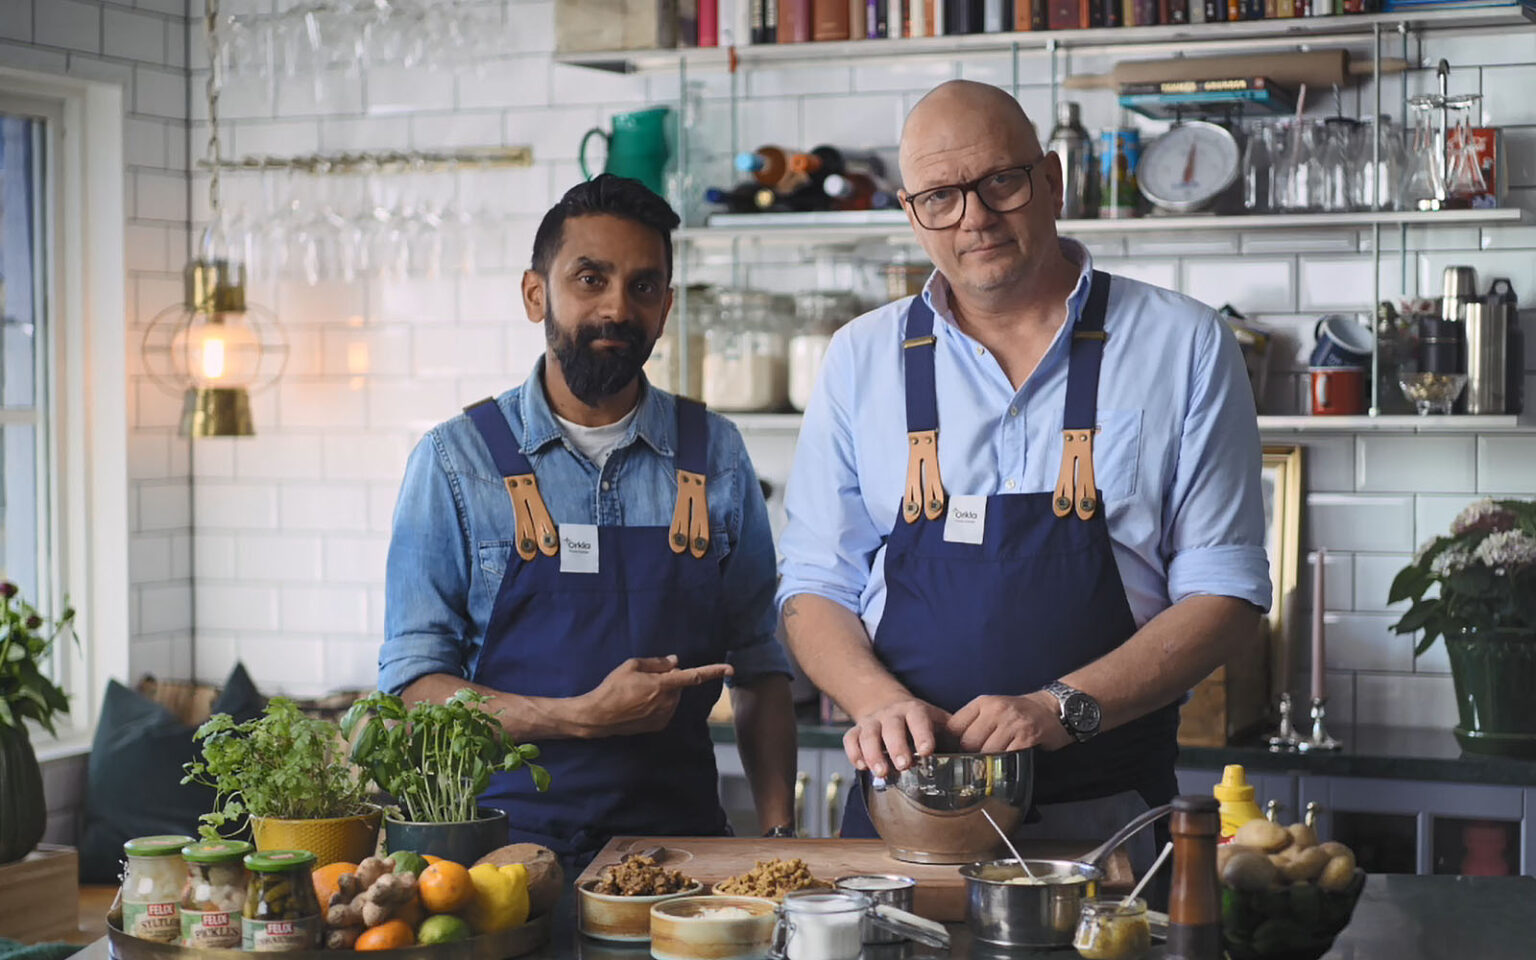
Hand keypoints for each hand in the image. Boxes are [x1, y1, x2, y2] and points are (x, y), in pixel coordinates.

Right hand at [580, 656, 732, 736]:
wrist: (599, 716)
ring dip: (663, 692)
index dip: (712, 671)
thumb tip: (675, 662)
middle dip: (669, 679)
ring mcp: (663, 716)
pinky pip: (665, 709)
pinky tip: (640, 704)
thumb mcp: (631, 666)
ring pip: (673, 698)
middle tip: (646, 678)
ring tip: (638, 693)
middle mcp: (667, 702)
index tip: (729, 668)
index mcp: (662, 685)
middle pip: (678, 685)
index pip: (693, 676)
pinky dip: (658, 704)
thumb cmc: (612, 688)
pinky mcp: (658, 725)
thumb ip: (656, 663)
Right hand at [843, 698, 951, 778]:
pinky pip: (850, 739)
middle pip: (891, 727)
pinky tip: (861, 766)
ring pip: (868, 733)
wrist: (886, 703)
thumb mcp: (938, 721)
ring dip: (873, 753)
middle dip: (896, 746)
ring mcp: (872, 721)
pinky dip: (854, 752)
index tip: (927, 751)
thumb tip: (974, 755)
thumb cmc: (919, 721)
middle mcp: (891, 714)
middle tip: (903, 765)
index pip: (918, 719)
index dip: (922, 734)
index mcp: (914, 710)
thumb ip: (952, 735)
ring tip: (881, 773)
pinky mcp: (857, 730)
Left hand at [946, 692, 1072, 752]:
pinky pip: (1007, 757)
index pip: (954, 726)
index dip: (952, 743)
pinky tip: (1008, 761)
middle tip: (978, 760)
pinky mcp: (1026, 736)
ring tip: (994, 761)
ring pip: (987, 752)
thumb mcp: (992, 708)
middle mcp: (996, 709)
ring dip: (989, 761)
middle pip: (968, 742)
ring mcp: (1012, 722)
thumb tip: (951, 744)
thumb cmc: (1018, 712)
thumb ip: (972, 722)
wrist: (1051, 708)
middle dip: (971, 755)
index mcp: (982, 703)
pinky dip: (1005, 763)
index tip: (957, 752)